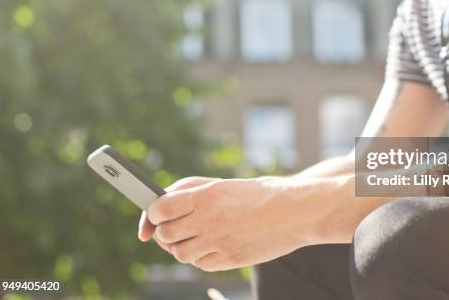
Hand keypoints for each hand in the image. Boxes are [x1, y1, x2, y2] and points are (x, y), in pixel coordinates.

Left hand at [141, 176, 316, 270]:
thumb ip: (192, 191)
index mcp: (207, 196)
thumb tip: (162, 202)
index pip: (160, 209)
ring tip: (191, 235)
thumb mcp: (224, 184)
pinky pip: (200, 264)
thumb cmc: (260, 194)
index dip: (153, 213)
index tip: (156, 213)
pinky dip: (198, 257)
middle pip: (165, 235)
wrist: (296, 212)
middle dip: (163, 232)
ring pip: (179, 253)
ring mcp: (219, 242)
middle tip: (171, 226)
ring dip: (179, 246)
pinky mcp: (229, 259)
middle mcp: (209, 219)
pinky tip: (209, 244)